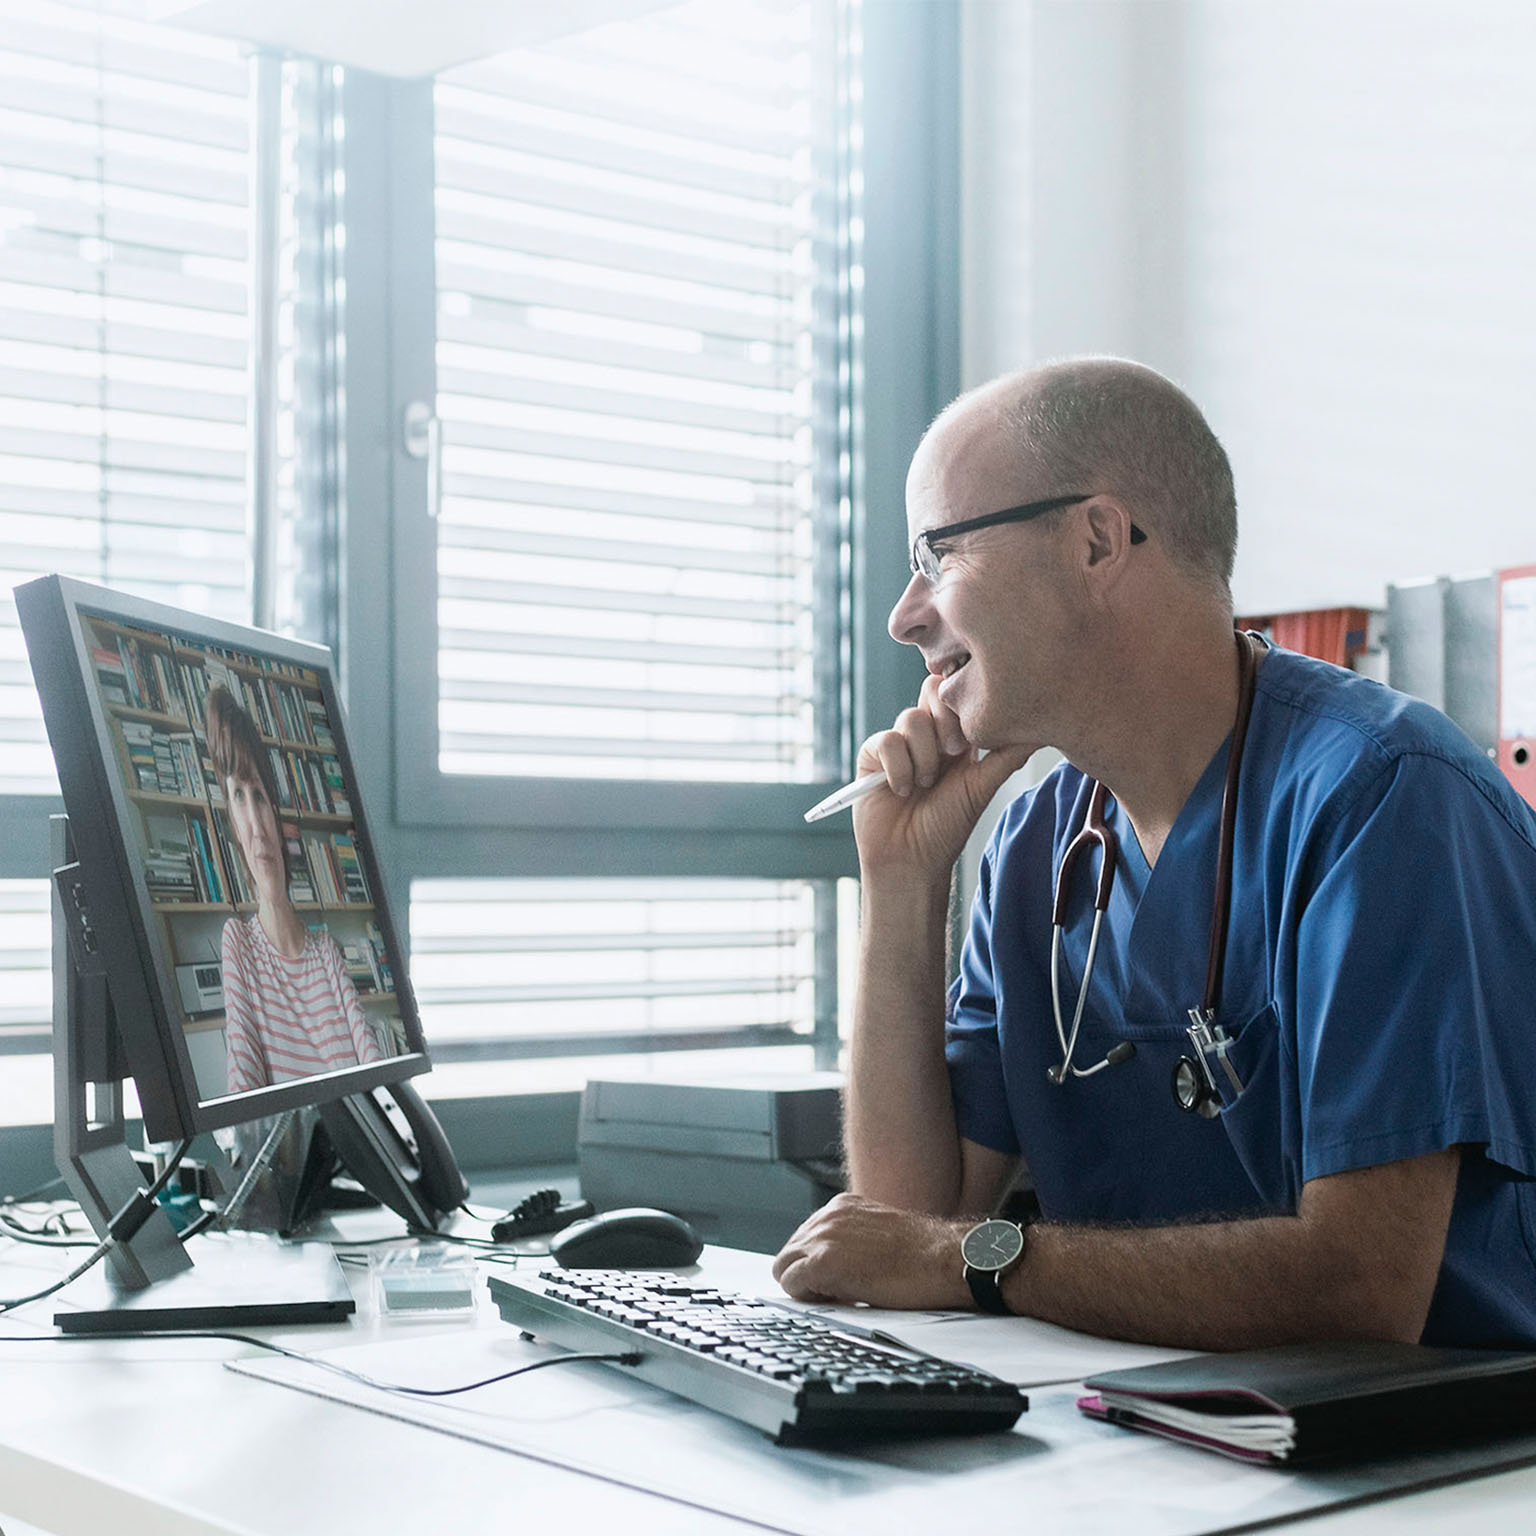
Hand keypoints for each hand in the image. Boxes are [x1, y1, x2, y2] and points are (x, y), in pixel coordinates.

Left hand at [771, 1192, 973, 1310]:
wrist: (941, 1259)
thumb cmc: (921, 1253)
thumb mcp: (878, 1232)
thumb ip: (851, 1237)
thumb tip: (836, 1261)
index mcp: (839, 1206)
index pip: (804, 1237)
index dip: (815, 1263)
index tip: (835, 1278)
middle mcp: (826, 1217)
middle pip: (789, 1251)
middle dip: (804, 1274)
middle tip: (834, 1292)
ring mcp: (822, 1237)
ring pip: (784, 1267)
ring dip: (805, 1286)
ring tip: (838, 1295)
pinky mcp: (822, 1263)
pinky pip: (791, 1283)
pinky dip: (806, 1297)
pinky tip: (836, 1299)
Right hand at [852, 674, 1034, 879]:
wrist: (910, 859)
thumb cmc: (947, 828)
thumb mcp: (981, 787)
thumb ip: (1007, 756)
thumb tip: (1042, 731)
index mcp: (956, 738)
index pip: (959, 694)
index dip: (964, 702)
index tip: (971, 735)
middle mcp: (927, 735)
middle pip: (932, 690)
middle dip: (945, 721)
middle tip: (953, 754)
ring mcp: (899, 743)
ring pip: (912, 718)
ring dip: (924, 757)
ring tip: (925, 786)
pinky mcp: (873, 755)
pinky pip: (887, 741)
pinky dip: (899, 769)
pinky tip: (902, 791)